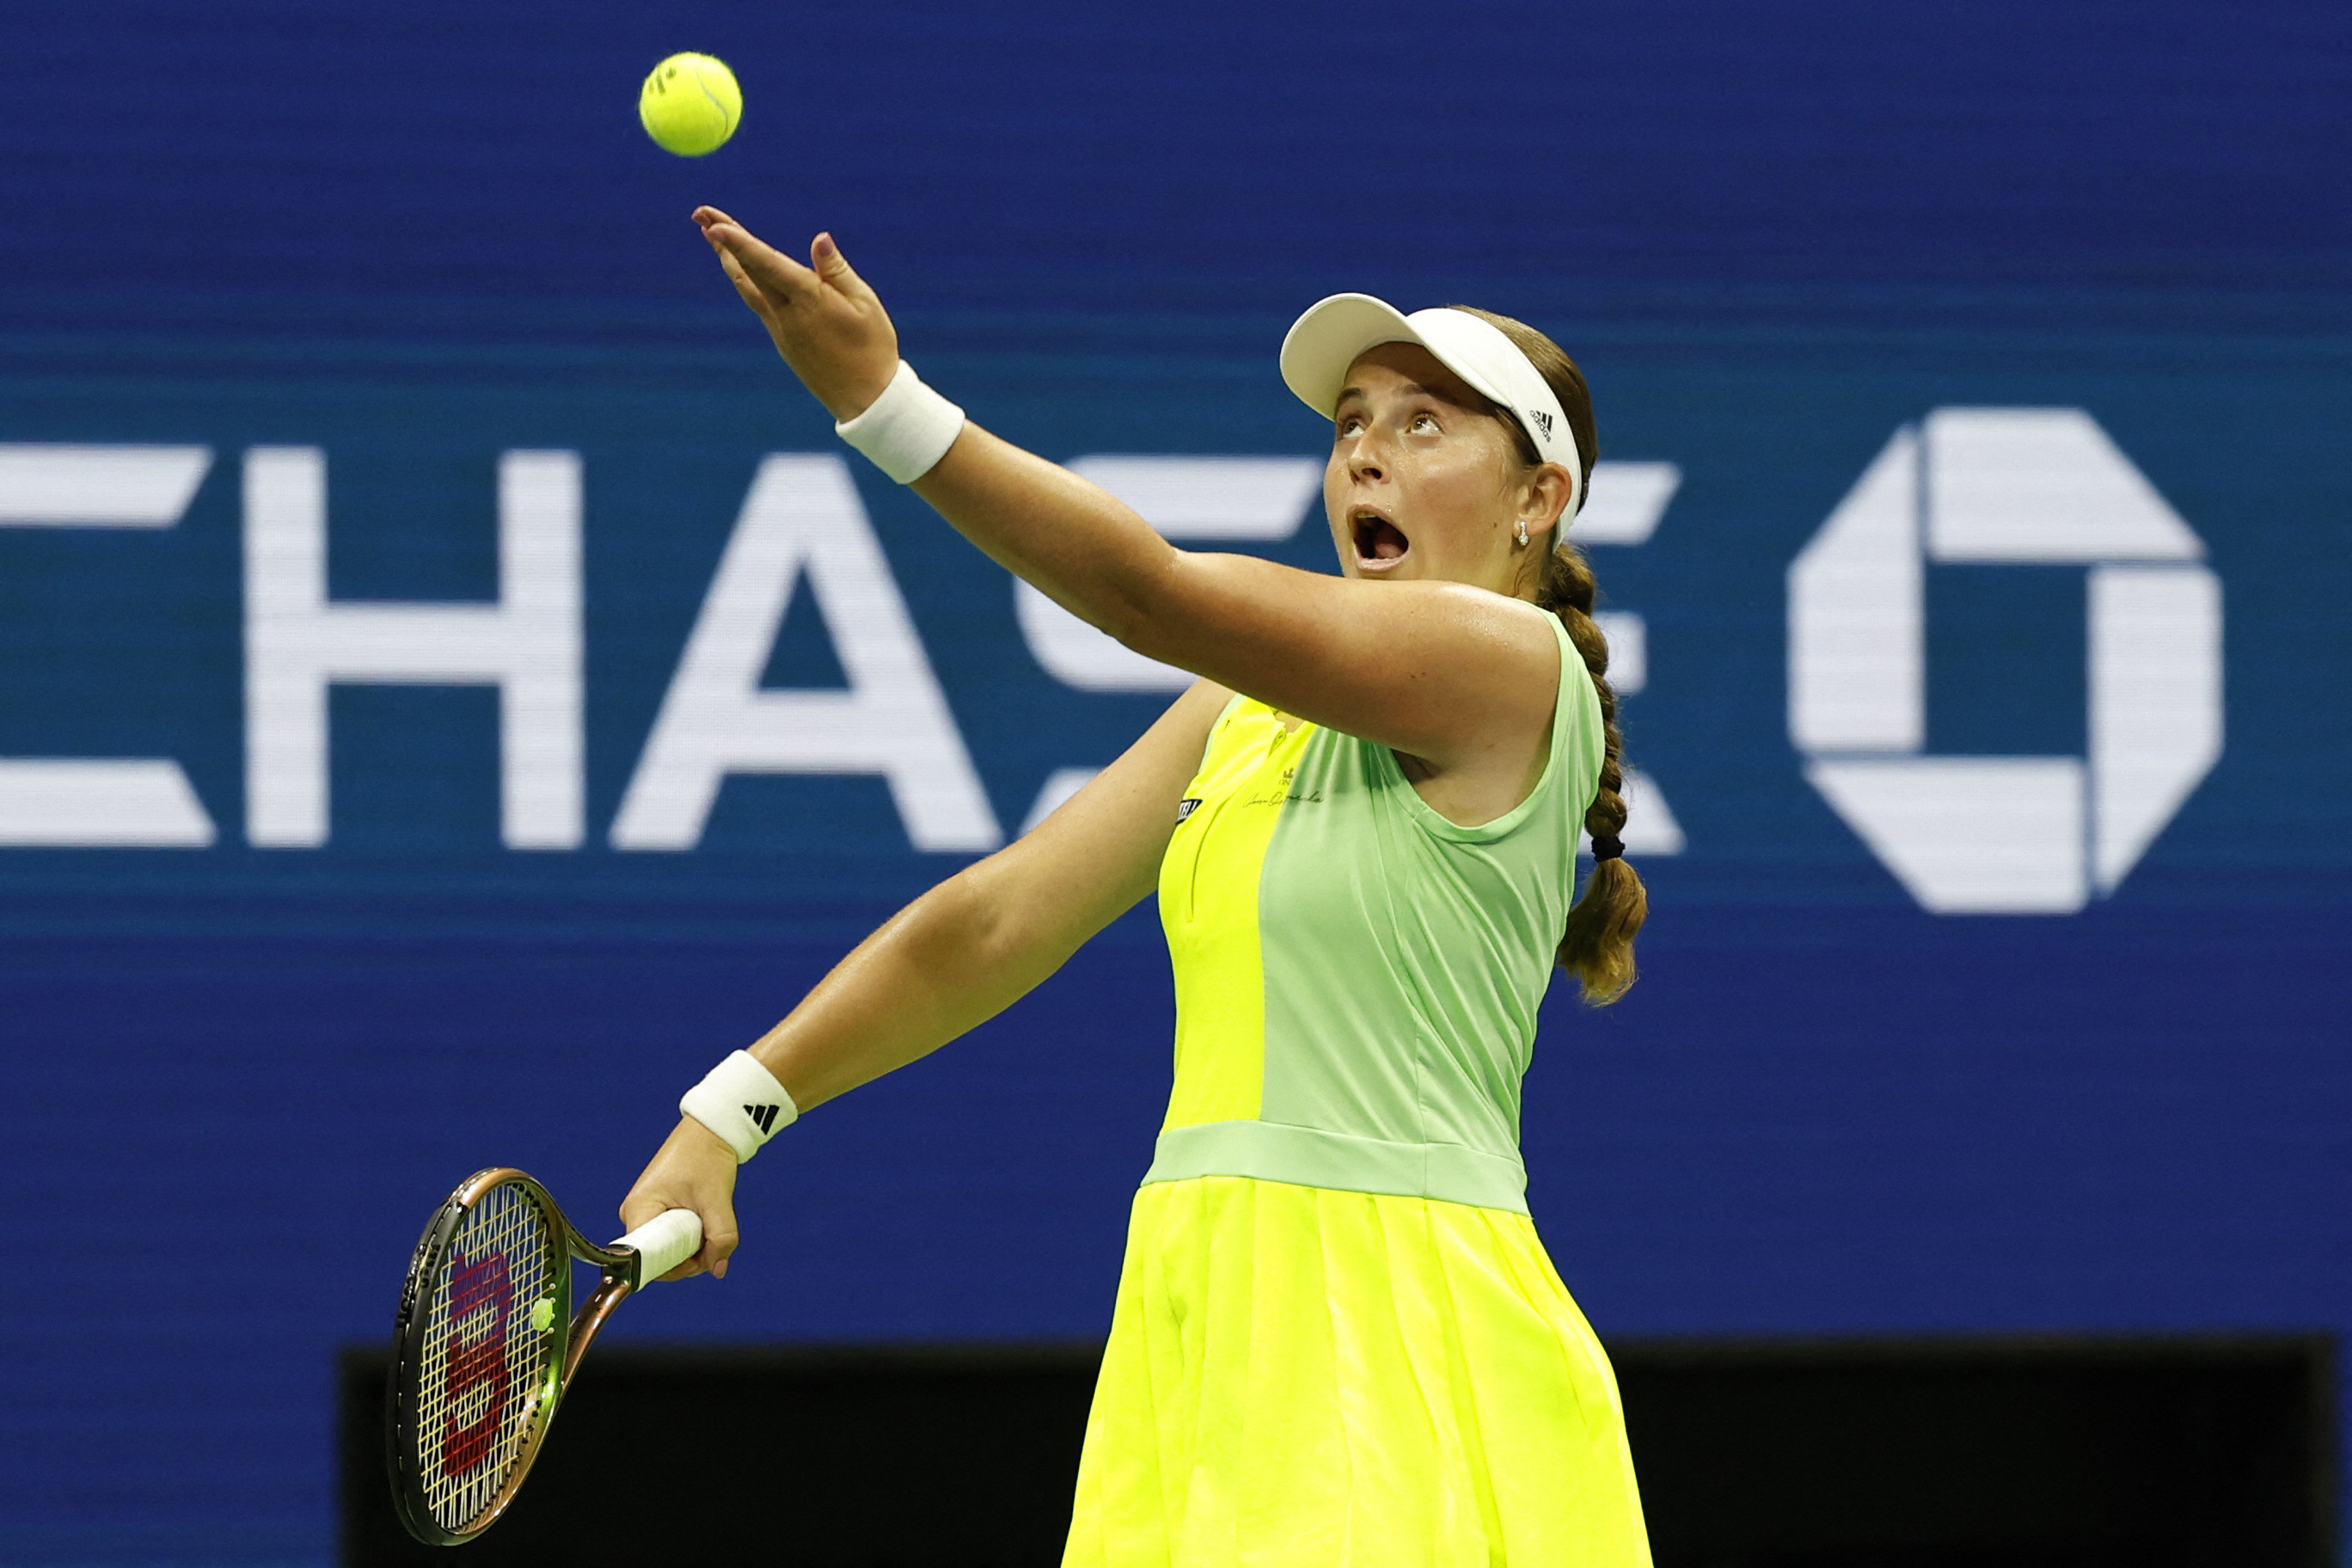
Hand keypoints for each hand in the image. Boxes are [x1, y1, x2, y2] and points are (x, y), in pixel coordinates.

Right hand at [620, 1116, 742, 1280]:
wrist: (710, 1131)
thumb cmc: (707, 1157)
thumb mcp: (717, 1199)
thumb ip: (721, 1237)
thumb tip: (718, 1269)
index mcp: (638, 1210)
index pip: (646, 1260)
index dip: (675, 1268)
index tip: (700, 1260)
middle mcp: (634, 1215)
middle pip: (658, 1258)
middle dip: (690, 1258)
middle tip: (713, 1242)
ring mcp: (644, 1214)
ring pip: (668, 1249)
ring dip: (694, 1248)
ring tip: (711, 1226)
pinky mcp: (656, 1212)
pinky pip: (671, 1238)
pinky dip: (692, 1238)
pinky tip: (706, 1224)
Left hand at [693, 207, 899, 420]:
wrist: (866, 400)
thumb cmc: (873, 349)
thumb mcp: (865, 304)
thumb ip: (836, 270)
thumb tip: (818, 239)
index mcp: (810, 301)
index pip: (767, 265)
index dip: (740, 243)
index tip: (715, 226)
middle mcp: (787, 315)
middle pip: (747, 271)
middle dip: (724, 241)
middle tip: (700, 213)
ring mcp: (781, 330)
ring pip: (747, 288)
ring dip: (728, 259)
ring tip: (711, 235)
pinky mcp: (783, 341)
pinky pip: (758, 303)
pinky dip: (745, 279)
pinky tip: (742, 268)